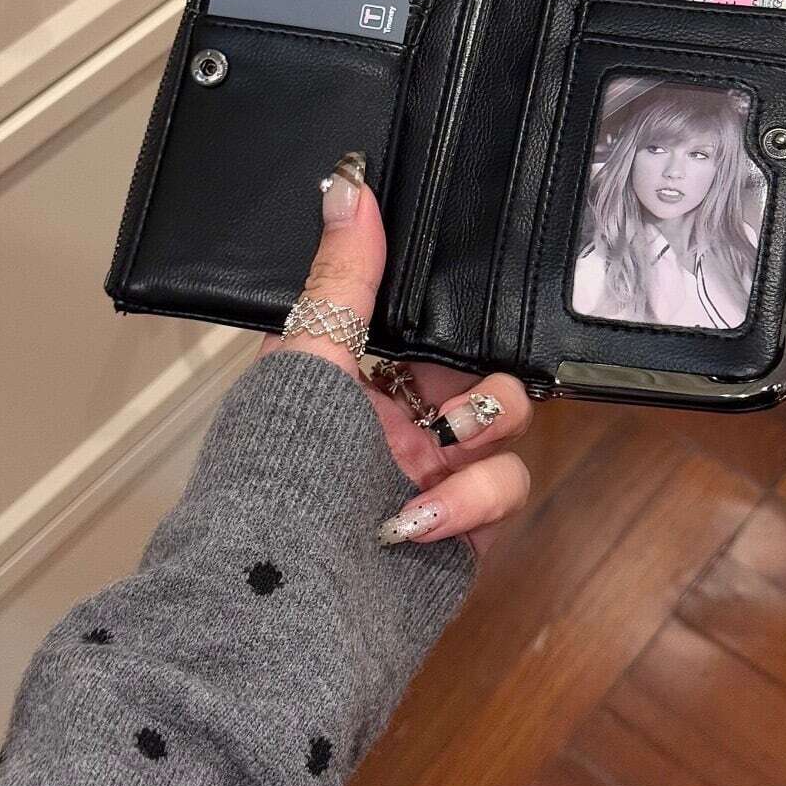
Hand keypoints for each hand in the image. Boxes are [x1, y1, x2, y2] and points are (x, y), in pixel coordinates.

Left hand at [258, 152, 532, 555]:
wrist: (282, 604)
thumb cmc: (279, 468)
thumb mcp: (308, 353)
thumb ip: (342, 274)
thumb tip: (347, 181)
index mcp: (352, 376)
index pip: (420, 324)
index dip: (448, 308)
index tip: (466, 287)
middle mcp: (395, 422)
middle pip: (477, 367)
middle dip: (481, 370)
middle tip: (454, 383)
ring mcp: (431, 476)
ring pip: (505, 424)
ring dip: (484, 426)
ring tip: (444, 445)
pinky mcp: (463, 530)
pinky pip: (505, 488)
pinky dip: (474, 496)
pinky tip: (423, 514)